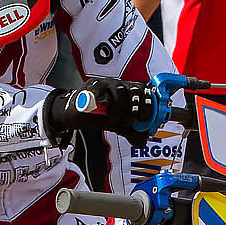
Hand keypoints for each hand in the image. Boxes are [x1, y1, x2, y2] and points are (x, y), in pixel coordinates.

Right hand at [49, 79, 164, 141]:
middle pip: (135, 90)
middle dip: (132, 111)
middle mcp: (120, 85)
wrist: (77, 115)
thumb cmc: (99, 117)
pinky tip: (102, 108)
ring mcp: (107, 83)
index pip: (145, 92)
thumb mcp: (118, 126)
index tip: (143, 120)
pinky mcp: (92, 85)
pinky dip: (104, 100)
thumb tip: (142, 141)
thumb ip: (131, 132)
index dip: (148, 106)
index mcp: (129, 92)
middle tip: (125, 123)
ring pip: (120, 91)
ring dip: (118, 110)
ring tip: (111, 121)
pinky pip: (102, 89)